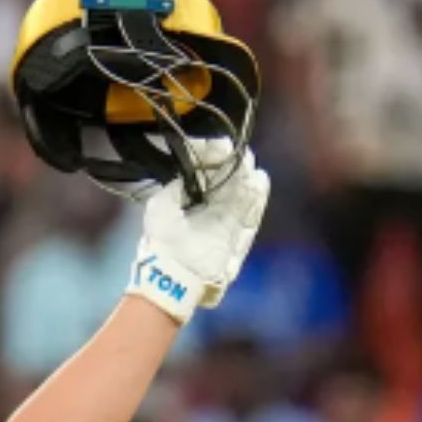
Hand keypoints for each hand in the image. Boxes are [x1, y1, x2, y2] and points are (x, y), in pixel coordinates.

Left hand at [126, 141, 270, 323]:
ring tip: (251, 165)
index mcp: (187, 202)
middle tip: (239, 153)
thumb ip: (177, 186)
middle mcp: (207, 211)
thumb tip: (190, 169)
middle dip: (233, 167)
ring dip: (247, 180)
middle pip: (226, 183)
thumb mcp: (161, 205)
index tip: (219, 146)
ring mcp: (224, 225)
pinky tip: (260, 181)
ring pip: (241, 197)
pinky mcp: (237, 238)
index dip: (212, 159)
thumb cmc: (163, 240)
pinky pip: (250, 216)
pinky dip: (256, 199)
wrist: (174, 276)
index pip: (204, 175)